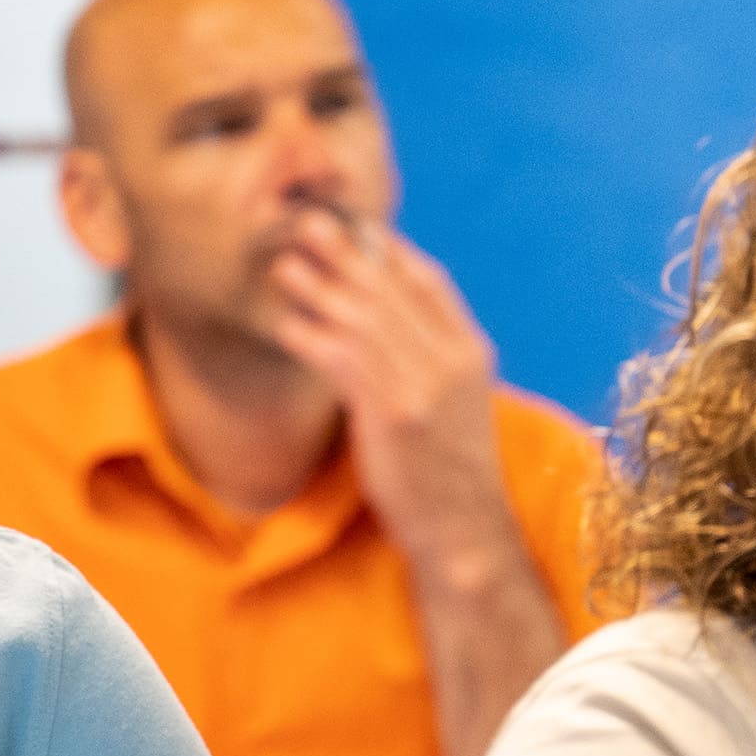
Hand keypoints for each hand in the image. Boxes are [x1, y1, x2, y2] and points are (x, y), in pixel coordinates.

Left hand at [268, 213, 516, 577]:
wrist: (464, 534)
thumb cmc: (449, 471)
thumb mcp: (455, 404)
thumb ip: (428, 357)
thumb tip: (384, 319)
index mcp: (471, 353)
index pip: (430, 283)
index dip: (390, 251)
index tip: (356, 226)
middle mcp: (451, 362)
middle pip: (391, 292)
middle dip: (346, 254)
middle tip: (308, 222)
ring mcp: (424, 388)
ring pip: (364, 321)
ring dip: (319, 288)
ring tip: (285, 264)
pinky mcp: (393, 415)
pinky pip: (344, 363)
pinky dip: (311, 338)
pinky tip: (284, 324)